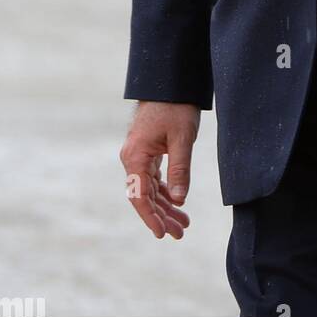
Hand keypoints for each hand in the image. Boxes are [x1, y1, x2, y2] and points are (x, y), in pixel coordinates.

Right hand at [120, 101, 199, 238]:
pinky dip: (166, 192)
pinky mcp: (148, 151)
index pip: (140, 197)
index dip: (151, 218)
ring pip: (150, 189)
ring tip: (184, 223)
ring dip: (165, 206)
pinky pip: (154, 179)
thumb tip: (180, 200)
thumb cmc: (175, 107)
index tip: (163, 234)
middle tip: (180, 233)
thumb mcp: (181, 138)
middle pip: (145, 196)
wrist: (170, 82)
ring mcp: (139, 156)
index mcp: (135, 157)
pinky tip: (177, 203)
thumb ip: (180, 169)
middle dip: (162, 216)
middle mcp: (132, 159)